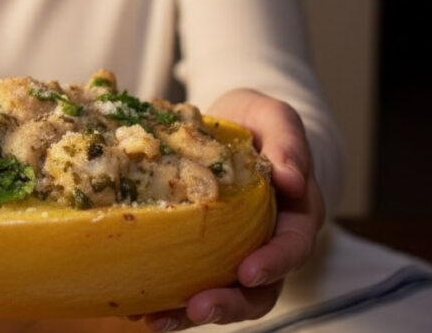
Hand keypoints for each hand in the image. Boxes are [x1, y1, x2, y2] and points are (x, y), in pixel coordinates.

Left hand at [134, 89, 325, 330]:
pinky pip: (188, 283)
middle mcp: (267, 243)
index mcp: (295, 214)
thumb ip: (288, 144)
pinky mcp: (202, 254)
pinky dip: (165, 299)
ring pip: (222, 296)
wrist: (226, 122)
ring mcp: (234, 253)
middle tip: (198, 308)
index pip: (293, 246)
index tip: (249, 272)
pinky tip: (136, 308)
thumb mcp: (275, 118)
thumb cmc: (256, 120)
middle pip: (259, 290)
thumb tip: (293, 179)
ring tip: (157, 320)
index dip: (274, 263)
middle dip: (229, 304)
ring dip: (191, 314)